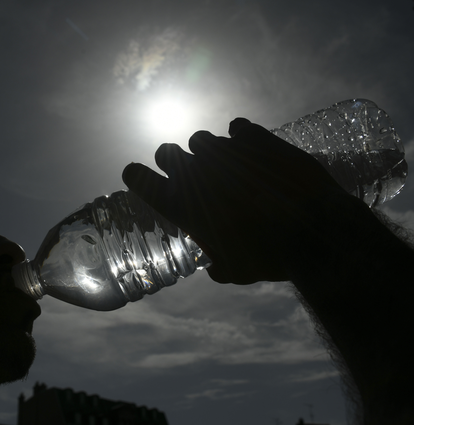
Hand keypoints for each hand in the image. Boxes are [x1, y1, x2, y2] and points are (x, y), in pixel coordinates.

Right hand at [122, 118, 352, 283]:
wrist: (312, 228)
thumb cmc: (267, 256)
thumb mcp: (236, 270)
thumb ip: (218, 265)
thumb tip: (215, 266)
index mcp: (180, 204)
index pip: (138, 178)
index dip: (137, 175)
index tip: (140, 175)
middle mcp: (194, 172)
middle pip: (166, 152)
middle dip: (173, 160)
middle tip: (189, 172)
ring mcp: (224, 150)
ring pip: (201, 139)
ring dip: (207, 150)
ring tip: (226, 164)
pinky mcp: (254, 137)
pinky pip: (237, 128)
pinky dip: (240, 137)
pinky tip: (250, 148)